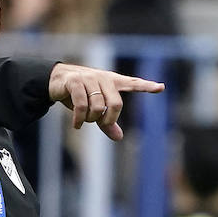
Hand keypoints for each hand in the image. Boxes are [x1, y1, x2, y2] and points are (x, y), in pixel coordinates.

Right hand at [47, 63, 163, 140]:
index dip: (147, 86)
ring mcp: (89, 78)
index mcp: (112, 82)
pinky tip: (76, 125)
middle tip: (100, 124)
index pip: (133, 83)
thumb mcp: (95, 108)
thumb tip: (119, 138)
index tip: (161, 87)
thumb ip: (107, 122)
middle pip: (116, 104)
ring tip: (83, 120)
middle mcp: (103, 79)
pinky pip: (82, 105)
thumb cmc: (80, 94)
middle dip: (108, 119)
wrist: (56, 79)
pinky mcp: (75, 82)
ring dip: (90, 119)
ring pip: (98, 107)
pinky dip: (79, 119)